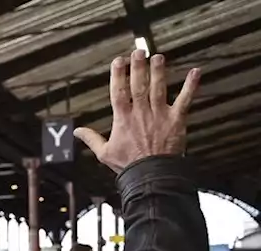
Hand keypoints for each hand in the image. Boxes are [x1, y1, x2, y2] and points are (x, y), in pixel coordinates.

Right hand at [74, 51, 199, 173]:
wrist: (152, 175)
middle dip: (138, 67)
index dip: (118, 75)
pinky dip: (191, 85)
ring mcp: (160, 115)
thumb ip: (91, 139)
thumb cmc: (128, 165)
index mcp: (123, 119)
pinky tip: (195, 72)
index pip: (118, 92)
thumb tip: (77, 131)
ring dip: (159, 71)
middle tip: (139, 51)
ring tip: (158, 57)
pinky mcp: (176, 120)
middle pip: (138, 85)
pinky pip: (185, 99)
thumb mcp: (104, 153)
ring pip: (159, 88)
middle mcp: (141, 113)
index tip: (119, 61)